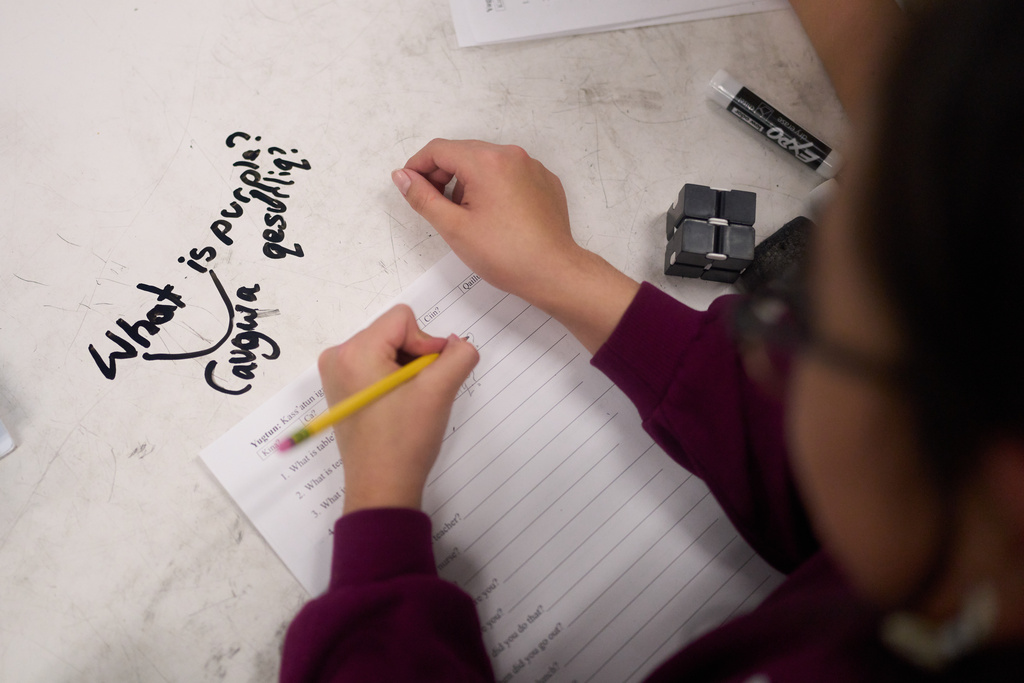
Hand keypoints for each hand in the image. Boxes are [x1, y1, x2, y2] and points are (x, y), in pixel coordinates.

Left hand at [318, 305, 478, 513]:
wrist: (382, 487)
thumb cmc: (405, 440)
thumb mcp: (439, 391)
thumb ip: (458, 355)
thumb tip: (458, 342)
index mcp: (354, 351)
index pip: (403, 319)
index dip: (426, 344)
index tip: (428, 378)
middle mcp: (337, 356)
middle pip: (393, 332)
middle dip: (415, 357)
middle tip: (419, 393)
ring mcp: (336, 374)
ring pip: (387, 349)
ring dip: (406, 369)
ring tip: (408, 403)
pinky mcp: (342, 389)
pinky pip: (376, 365)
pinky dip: (394, 379)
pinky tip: (398, 407)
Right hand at [392, 139, 639, 353]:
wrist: (554, 272)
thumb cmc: (506, 254)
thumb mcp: (453, 227)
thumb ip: (422, 198)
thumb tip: (402, 177)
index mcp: (486, 161)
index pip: (439, 150)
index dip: (417, 167)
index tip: (410, 186)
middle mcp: (511, 155)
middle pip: (463, 153)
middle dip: (442, 175)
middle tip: (434, 206)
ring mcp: (531, 167)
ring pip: (486, 163)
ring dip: (468, 182)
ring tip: (466, 217)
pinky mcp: (544, 182)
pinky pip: (510, 174)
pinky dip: (494, 187)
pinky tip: (493, 217)